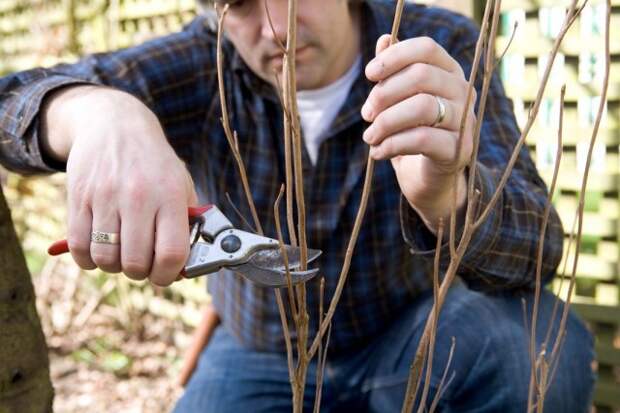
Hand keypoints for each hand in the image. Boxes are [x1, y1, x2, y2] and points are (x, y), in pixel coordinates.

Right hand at [44, 86, 196, 285]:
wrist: (115, 126)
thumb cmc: (155, 164)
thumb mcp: (181, 185)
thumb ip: (187, 224)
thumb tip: (184, 267)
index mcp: (170, 195)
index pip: (172, 253)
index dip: (168, 275)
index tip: (165, 275)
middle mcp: (139, 197)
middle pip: (136, 263)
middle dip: (141, 273)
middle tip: (142, 264)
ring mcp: (105, 197)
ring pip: (106, 259)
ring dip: (114, 266)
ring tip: (121, 254)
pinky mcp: (79, 198)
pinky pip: (79, 248)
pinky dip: (88, 259)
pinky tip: (98, 250)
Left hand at [361, 35, 474, 231]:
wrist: (428, 180)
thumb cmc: (412, 134)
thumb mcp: (398, 102)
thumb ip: (393, 72)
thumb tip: (385, 39)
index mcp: (449, 73)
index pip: (426, 48)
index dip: (394, 57)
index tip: (369, 74)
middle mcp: (463, 92)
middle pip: (422, 76)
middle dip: (384, 94)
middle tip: (366, 114)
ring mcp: (465, 122)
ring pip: (422, 106)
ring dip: (386, 122)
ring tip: (370, 137)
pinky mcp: (459, 150)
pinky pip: (422, 139)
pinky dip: (392, 145)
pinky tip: (378, 152)